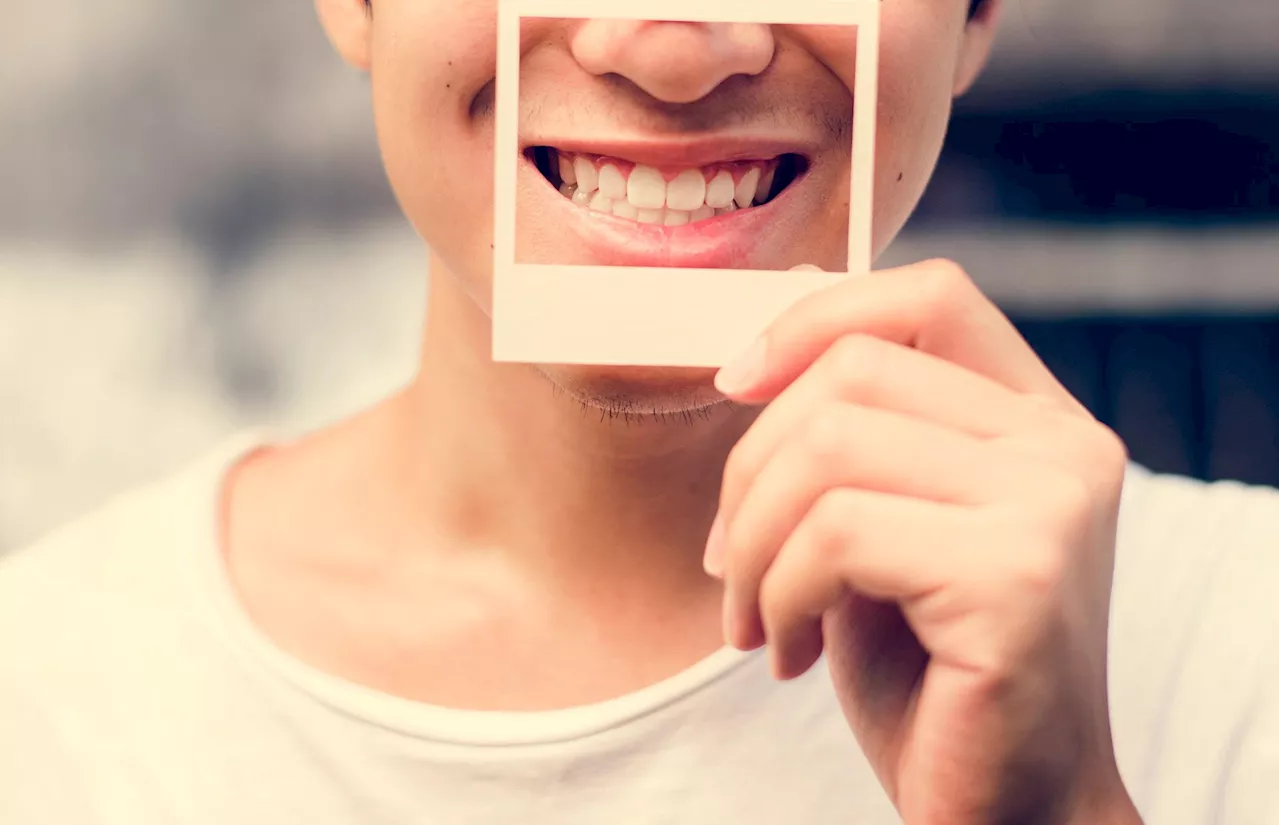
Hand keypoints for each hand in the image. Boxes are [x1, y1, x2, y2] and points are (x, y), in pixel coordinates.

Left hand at [705, 260, 1141, 824]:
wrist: (1006, 806)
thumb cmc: (931, 674)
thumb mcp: (881, 529)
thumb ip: (853, 439)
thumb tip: (762, 337)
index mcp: (1037, 422)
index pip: (929, 298)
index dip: (815, 319)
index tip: (735, 381)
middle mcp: (1062, 447)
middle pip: (853, 371)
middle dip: (751, 467)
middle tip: (731, 561)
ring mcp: (1050, 506)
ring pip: (829, 447)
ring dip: (755, 546)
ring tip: (759, 620)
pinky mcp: (1016, 576)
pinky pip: (836, 533)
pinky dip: (781, 594)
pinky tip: (794, 654)